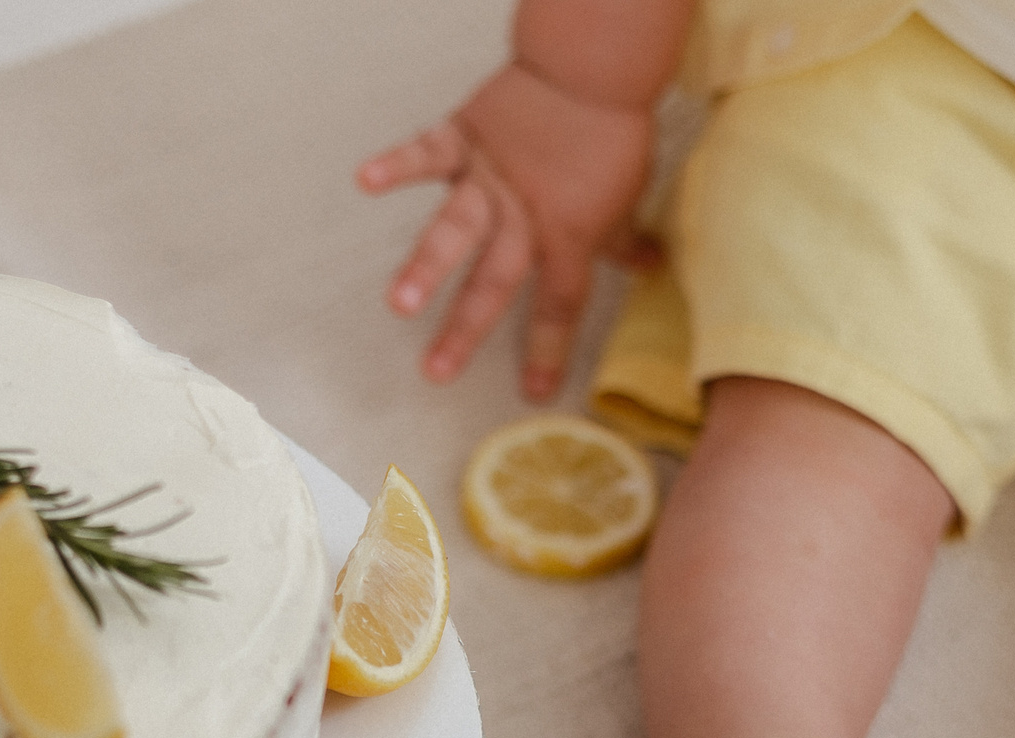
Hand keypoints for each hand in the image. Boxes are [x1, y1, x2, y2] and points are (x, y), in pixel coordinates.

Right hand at [357, 61, 660, 398]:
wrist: (591, 69)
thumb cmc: (611, 134)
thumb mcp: (627, 195)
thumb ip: (622, 239)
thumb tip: (647, 267)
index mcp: (568, 234)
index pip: (560, 302)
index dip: (549, 349)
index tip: (534, 391)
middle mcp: (524, 214)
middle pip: (495, 280)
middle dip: (464, 329)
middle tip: (435, 371)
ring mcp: (490, 177)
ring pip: (456, 228)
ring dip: (426, 266)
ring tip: (399, 302)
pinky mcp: (466, 138)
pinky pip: (428, 152)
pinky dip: (396, 163)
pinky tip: (366, 179)